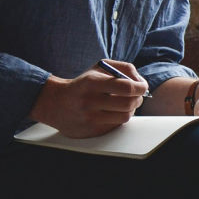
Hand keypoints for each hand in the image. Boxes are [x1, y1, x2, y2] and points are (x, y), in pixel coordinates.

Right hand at [29, 61, 148, 137]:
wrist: (55, 103)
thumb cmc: (83, 84)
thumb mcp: (100, 68)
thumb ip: (123, 69)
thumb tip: (140, 82)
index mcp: (92, 82)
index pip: (125, 87)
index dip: (140, 87)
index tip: (143, 86)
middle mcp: (89, 101)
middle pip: (128, 104)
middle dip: (138, 99)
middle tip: (136, 96)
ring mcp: (89, 118)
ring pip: (125, 117)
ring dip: (131, 110)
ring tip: (125, 104)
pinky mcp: (90, 130)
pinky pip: (116, 125)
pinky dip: (119, 118)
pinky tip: (113, 112)